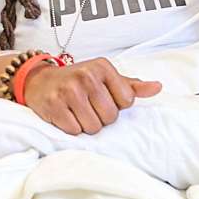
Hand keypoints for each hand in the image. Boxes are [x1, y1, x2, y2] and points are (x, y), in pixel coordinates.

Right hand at [24, 58, 163, 133]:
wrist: (40, 81)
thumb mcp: (106, 78)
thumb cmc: (78, 82)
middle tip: (88, 107)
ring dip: (86, 125)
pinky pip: (74, 130)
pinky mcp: (54, 104)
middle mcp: (86, 76)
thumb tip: (158, 87)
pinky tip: (65, 115)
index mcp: (103, 67)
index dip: (116, 105)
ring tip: (77, 111)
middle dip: (100, 117)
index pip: (127, 101)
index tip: (102, 98)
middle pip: (110, 117)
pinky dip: (71, 128)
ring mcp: (68, 90)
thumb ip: (132, 86)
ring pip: (93, 127)